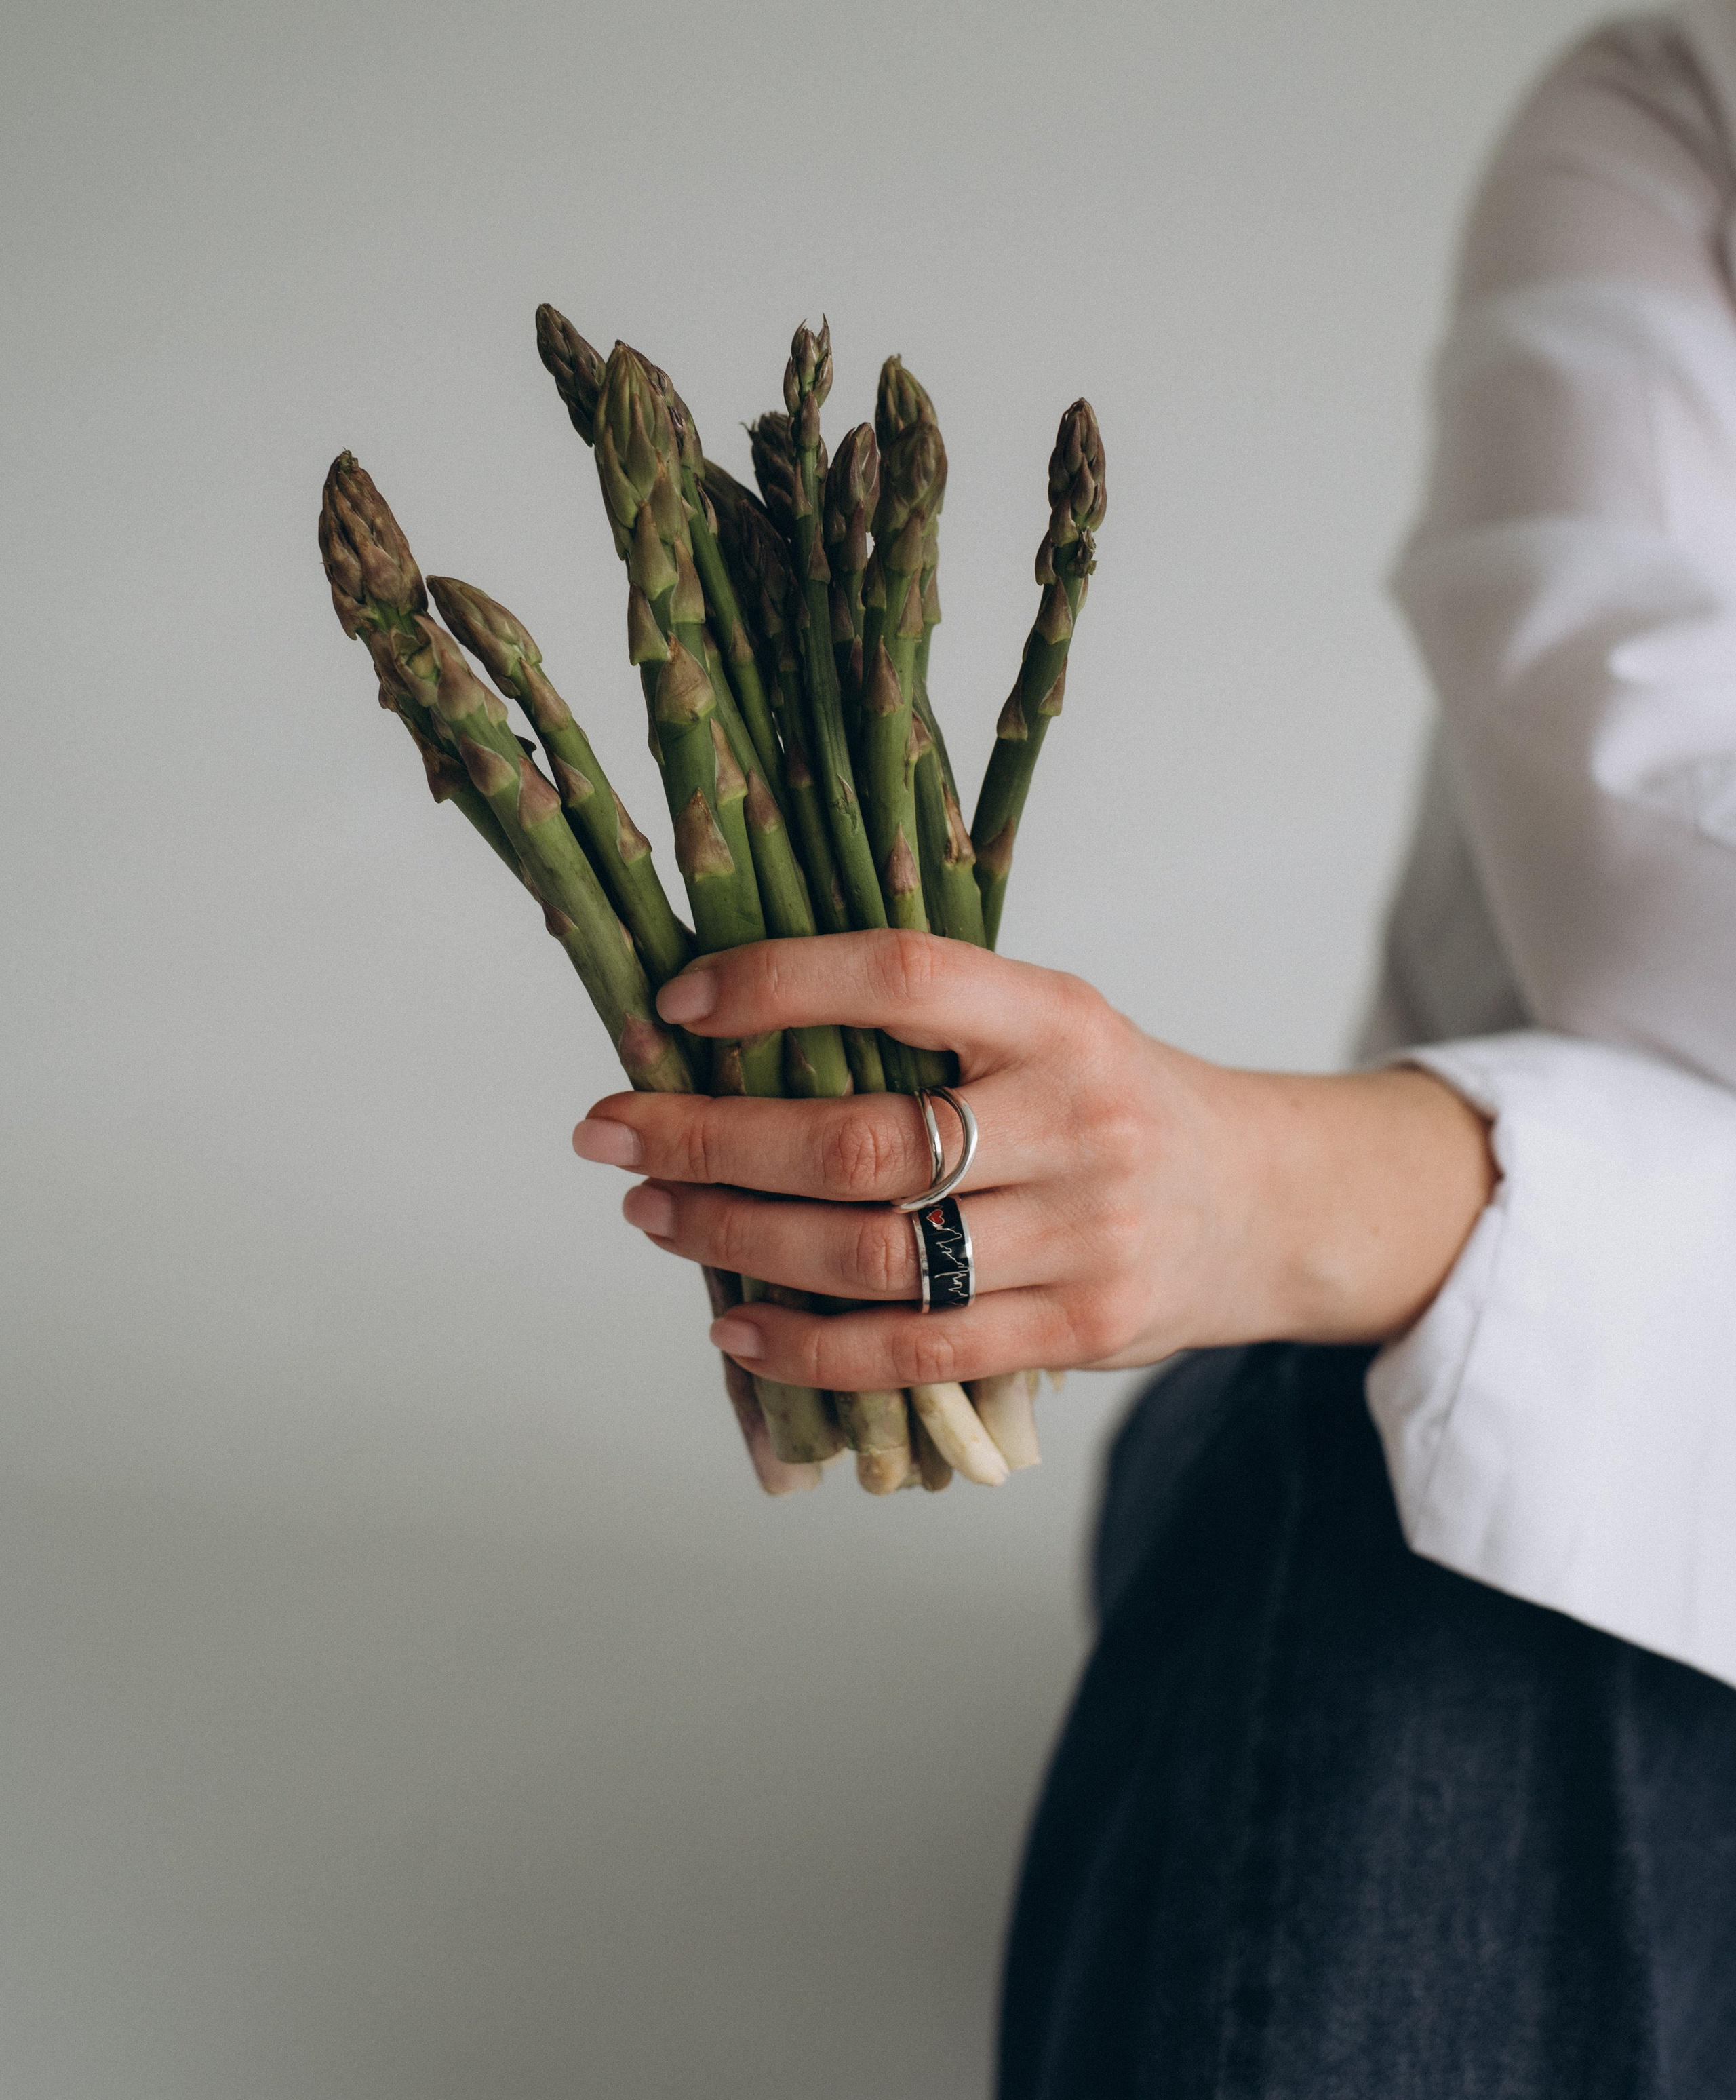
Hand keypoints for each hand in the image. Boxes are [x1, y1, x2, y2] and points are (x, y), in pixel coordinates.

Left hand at [571, 932, 1495, 1389]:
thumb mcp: (1051, 1025)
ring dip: (736, 1234)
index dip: (781, 982)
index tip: (675, 1001)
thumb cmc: (1117, 1103)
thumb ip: (930, 1029)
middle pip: (860, 1135)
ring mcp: (1082, 1234)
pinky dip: (808, 1345)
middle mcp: (1073, 1119)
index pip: (905, 975)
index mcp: (1059, 1015)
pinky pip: (915, 1348)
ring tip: (653, 1212)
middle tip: (608, 1128)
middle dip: (710, 1134)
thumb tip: (731, 1036)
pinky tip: (734, 1323)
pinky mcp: (1079, 1330)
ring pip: (872, 1250)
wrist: (1269, 1203)